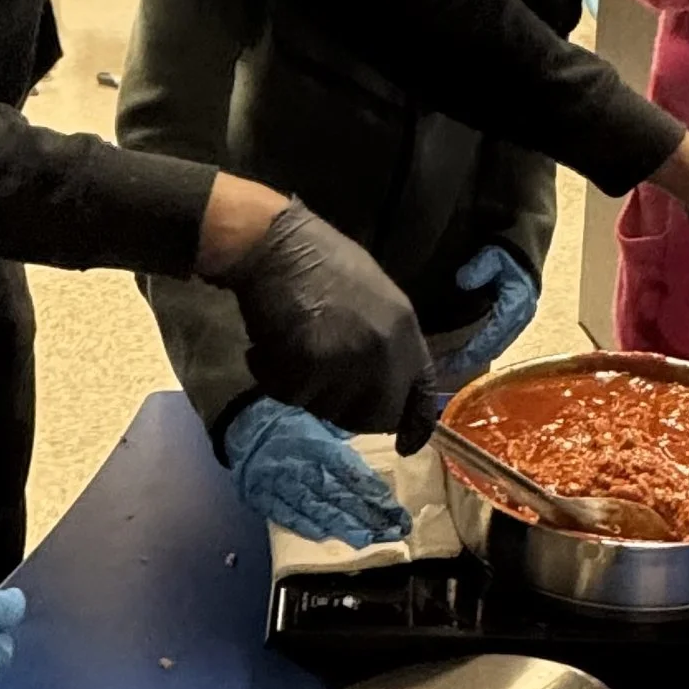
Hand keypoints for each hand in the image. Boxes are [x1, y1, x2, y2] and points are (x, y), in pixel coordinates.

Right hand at [209, 200, 440, 450]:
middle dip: (346, 409)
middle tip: (317, 383)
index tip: (407, 445)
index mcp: (404, 328)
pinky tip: (267, 345)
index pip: (421, 389)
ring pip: (326, 408)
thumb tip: (387, 385)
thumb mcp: (374, 296)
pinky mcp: (310, 366)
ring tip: (290, 348)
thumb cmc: (318, 261)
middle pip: (375, 415)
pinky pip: (290, 395)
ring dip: (303, 388)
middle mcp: (384, 350)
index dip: (415, 423)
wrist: (273, 243)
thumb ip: (386, 342)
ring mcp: (348, 360)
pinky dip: (271, 376)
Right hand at [222, 399, 409, 547]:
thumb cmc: (288, 420)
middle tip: (392, 532)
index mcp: (316, 444)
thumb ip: (343, 436)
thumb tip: (370, 444)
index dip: (373, 493)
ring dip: (343, 527)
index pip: (351, 473)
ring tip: (366, 541)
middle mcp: (300, 466)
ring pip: (316, 509)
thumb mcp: (319, 418)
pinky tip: (327, 536)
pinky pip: (287, 515)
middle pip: (338, 496)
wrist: (244, 423)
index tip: (394, 509)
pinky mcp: (263, 497)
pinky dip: (307, 527)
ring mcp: (280, 484)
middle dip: (367, 516)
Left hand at [429, 243, 540, 388]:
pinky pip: (497, 341)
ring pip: (495, 348)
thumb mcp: (494, 254)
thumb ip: (480, 266)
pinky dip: (481, 349)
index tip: (448, 363)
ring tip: (450, 364)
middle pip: (492, 349)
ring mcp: (519, 321)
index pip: (490, 338)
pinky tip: (464, 352)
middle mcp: (520, 319)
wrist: (528, 245)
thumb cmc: (510, 251)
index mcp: (516, 306)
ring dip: (474, 358)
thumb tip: (463, 281)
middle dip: (468, 361)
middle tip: (443, 369)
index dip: (469, 353)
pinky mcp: (514, 319)